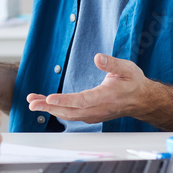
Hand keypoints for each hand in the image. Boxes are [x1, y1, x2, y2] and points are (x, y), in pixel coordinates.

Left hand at [26, 53, 148, 123]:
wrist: (141, 100)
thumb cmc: (133, 82)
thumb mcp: (127, 68)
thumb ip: (112, 63)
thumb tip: (97, 57)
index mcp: (105, 96)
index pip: (81, 100)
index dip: (64, 101)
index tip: (49, 98)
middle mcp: (97, 108)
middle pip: (70, 111)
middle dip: (49, 107)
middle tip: (31, 102)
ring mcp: (93, 114)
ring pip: (68, 114)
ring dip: (49, 109)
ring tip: (32, 102)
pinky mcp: (90, 114)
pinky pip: (71, 115)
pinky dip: (56, 110)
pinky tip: (45, 105)